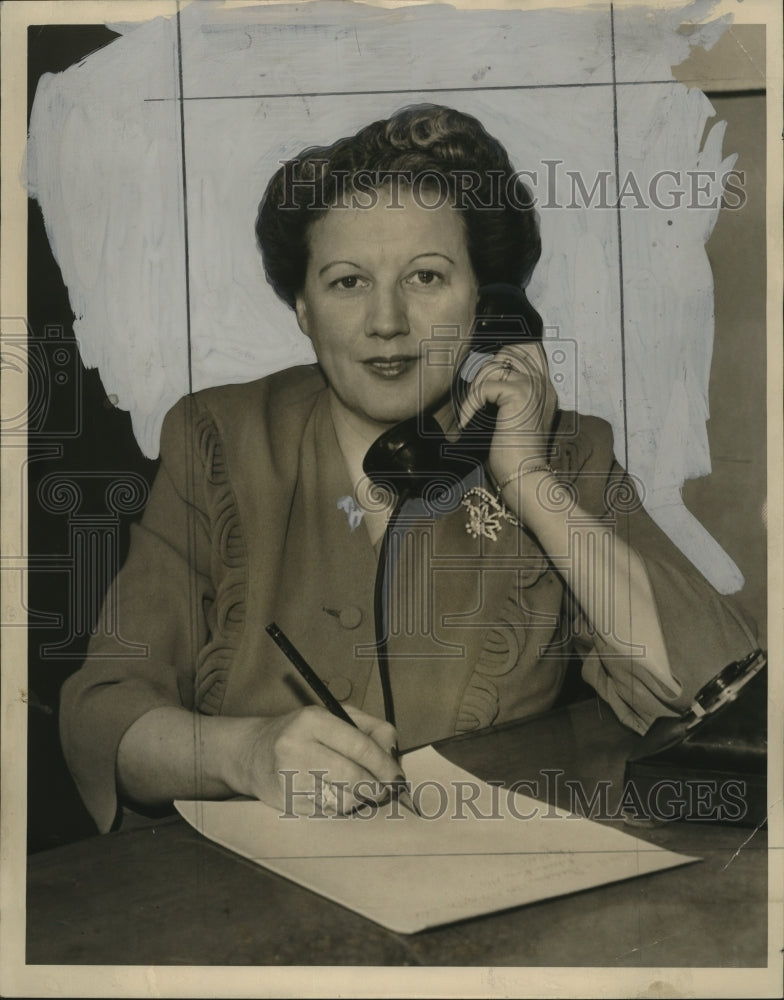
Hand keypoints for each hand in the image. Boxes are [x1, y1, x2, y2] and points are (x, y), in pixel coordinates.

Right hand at [228, 704, 402, 815]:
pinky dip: (340, 806)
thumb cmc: (302, 734)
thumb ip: (370, 729)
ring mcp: (290, 778)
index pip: (360, 746)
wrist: (252, 754)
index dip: (385, 765)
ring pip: (345, 800)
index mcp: (312, 720)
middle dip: (377, 787)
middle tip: (384, 789)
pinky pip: (330, 813)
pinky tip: (332, 793)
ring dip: (358, 798)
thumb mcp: (334, 717)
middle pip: (354, 777)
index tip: (398, 776)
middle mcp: (297, 748)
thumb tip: (394, 755)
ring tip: (353, 787)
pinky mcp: (288, 803)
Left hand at [457, 342, 557, 491]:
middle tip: (477, 397)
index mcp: (544, 387)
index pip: (530, 347)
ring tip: (472, 412)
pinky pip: (484, 386)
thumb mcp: (513, 418)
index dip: (506, 352)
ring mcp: (534, 386)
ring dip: (475, 388)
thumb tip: (483, 377)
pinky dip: (470, 404)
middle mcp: (543, 383)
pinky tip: (468, 422)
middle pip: (510, 349)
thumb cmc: (514, 455)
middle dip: (487, 368)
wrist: (525, 477)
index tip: (486, 376)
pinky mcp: (519, 393)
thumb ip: (507, 394)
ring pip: (493, 366)